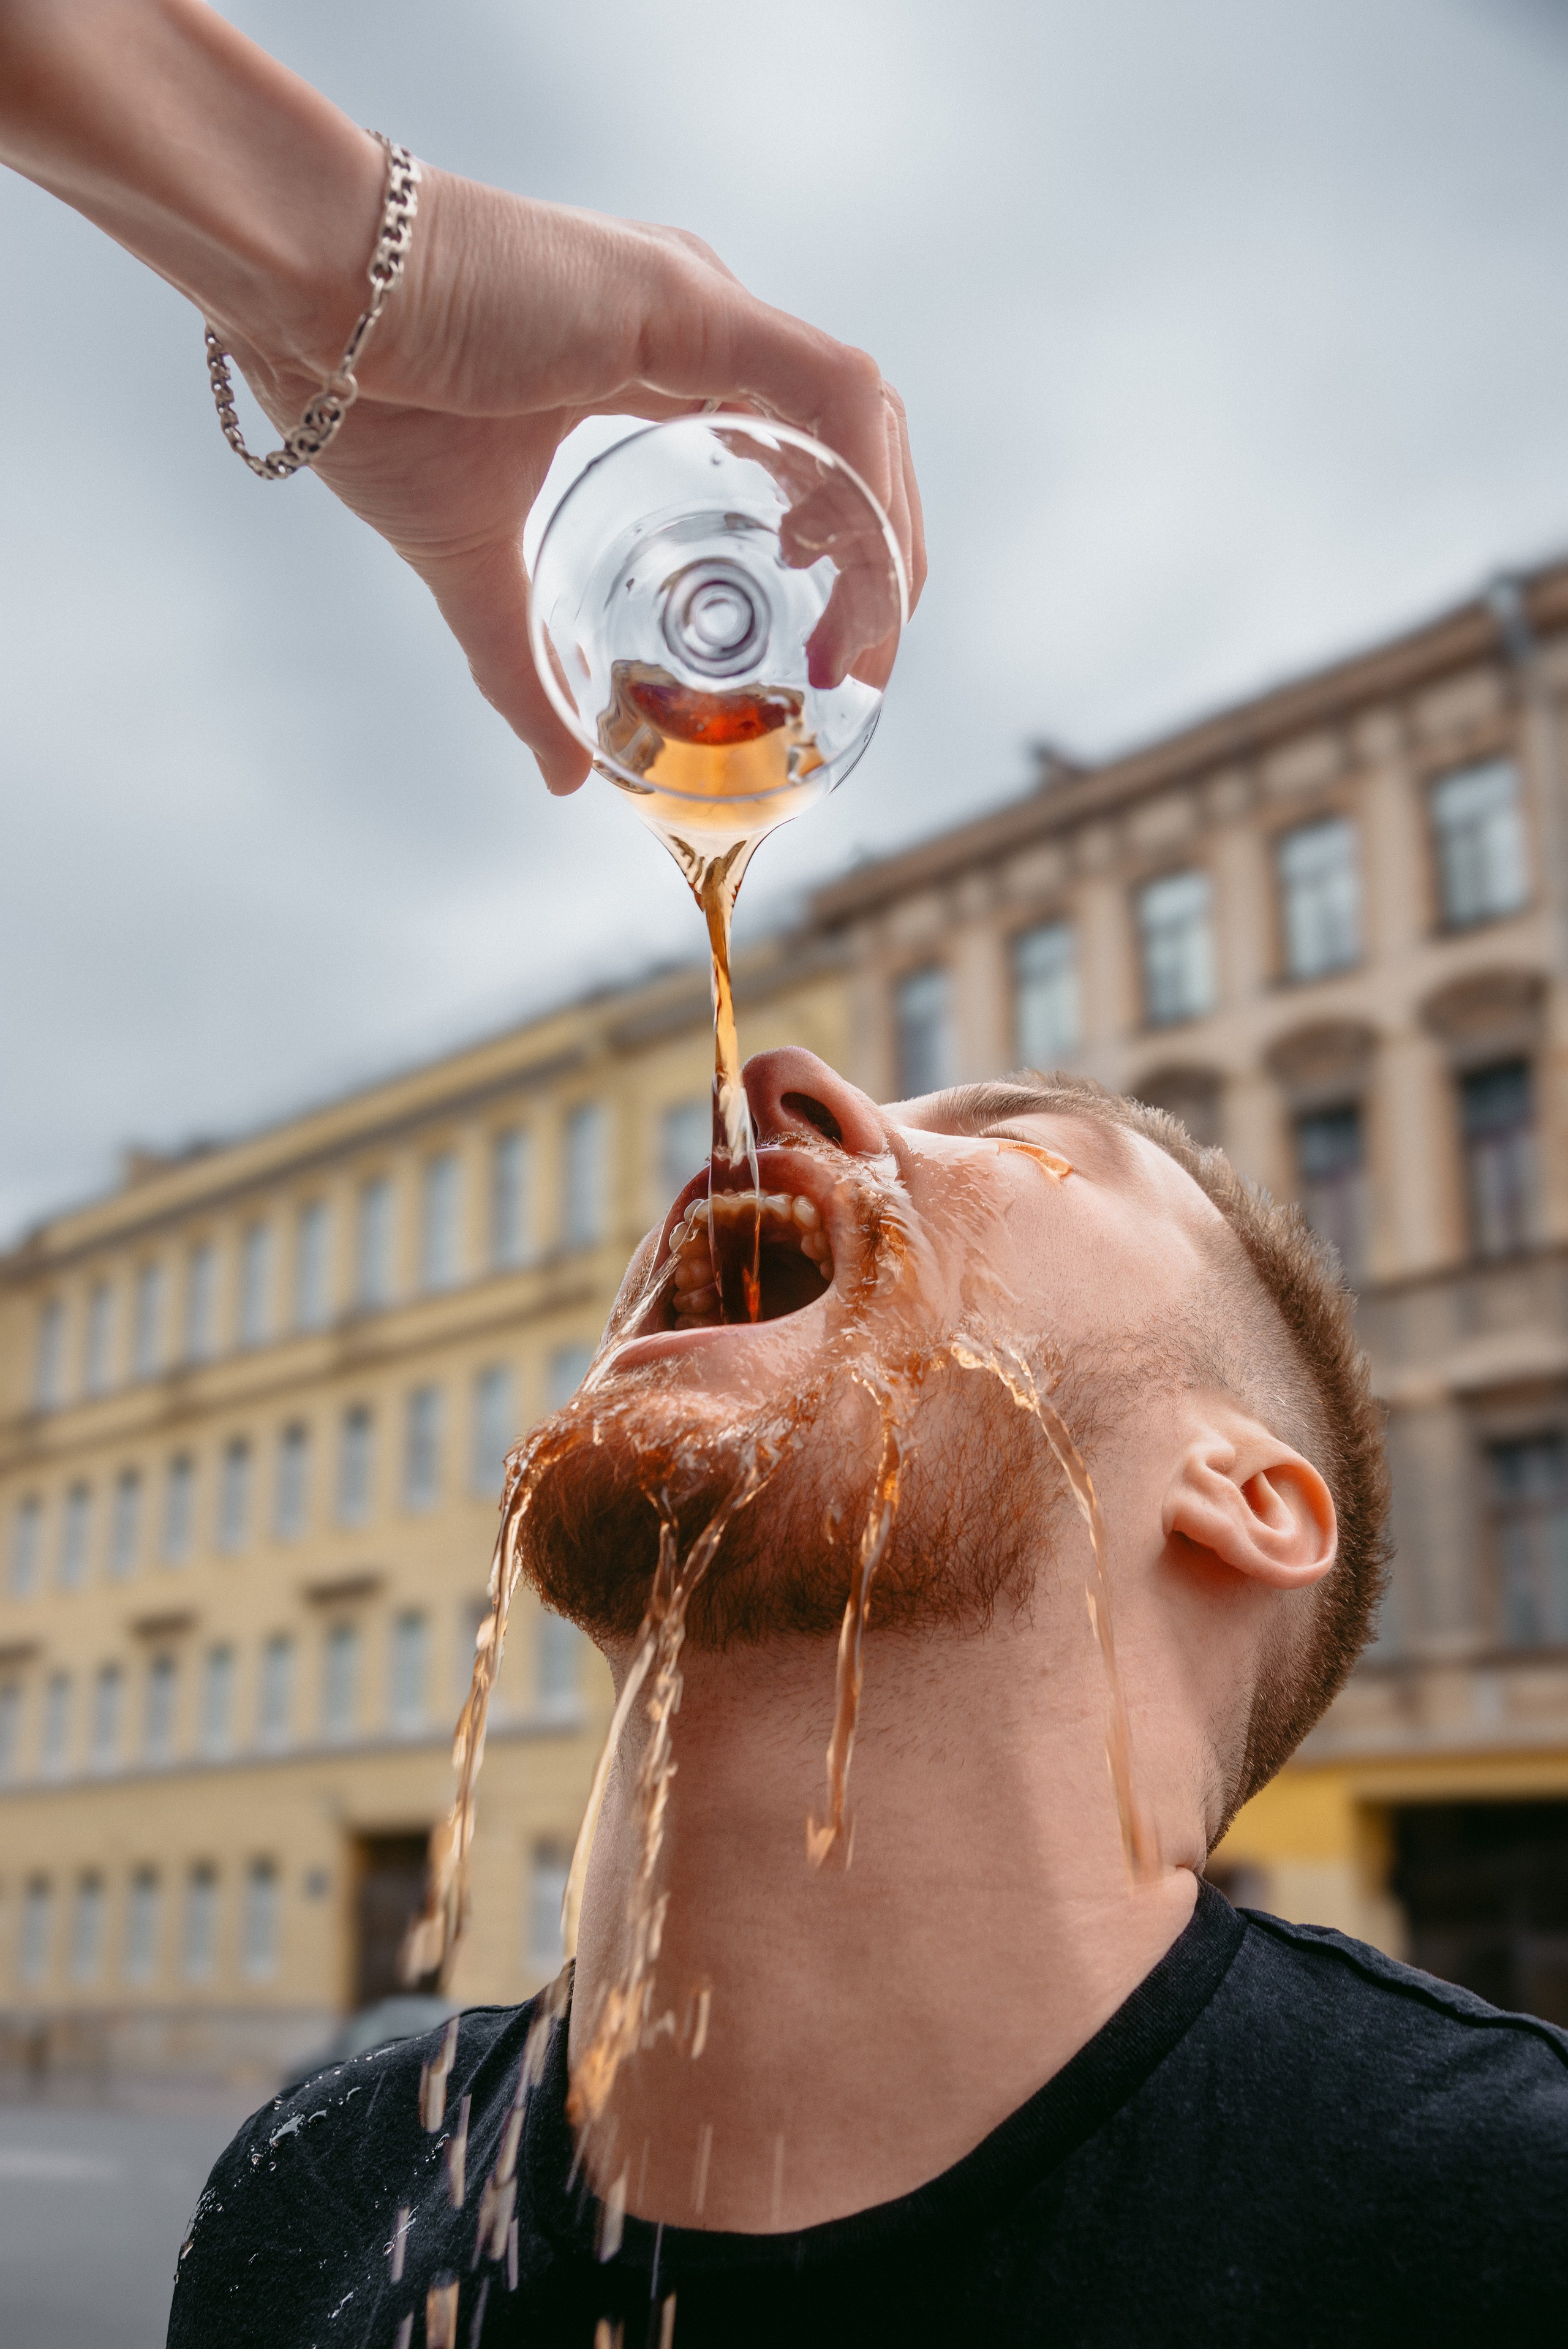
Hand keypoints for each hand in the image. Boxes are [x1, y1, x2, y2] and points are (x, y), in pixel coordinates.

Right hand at [222, 169, 925, 792]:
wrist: (309, 300)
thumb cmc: (374, 398)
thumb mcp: (473, 566)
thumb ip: (523, 670)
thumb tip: (563, 776)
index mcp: (660, 369)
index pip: (800, 449)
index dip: (839, 546)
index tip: (831, 639)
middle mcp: (699, 327)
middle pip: (849, 434)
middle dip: (880, 551)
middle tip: (867, 654)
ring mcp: (700, 306)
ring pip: (859, 411)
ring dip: (884, 527)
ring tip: (870, 627)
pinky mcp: (688, 303)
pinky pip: (831, 387)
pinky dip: (859, 477)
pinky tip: (840, 554)